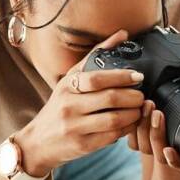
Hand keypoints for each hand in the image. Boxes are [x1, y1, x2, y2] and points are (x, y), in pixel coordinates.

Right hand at [14, 29, 145, 175]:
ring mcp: (75, 127)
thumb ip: (96, 56)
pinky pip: (111, 137)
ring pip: (114, 119)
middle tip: (142, 96)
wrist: (37, 142)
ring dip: (133, 114)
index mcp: (67, 87)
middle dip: (133, 97)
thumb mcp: (71, 80)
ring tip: (140, 109)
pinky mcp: (82, 145)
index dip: (121, 76)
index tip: (138, 76)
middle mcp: (69, 106)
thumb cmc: (60, 107)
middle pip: (109, 99)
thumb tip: (122, 34)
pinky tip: (131, 123)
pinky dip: (126, 129)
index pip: (96, 78)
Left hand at [128, 90, 179, 173]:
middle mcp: (171, 160)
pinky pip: (133, 142)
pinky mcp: (141, 145)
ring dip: (143, 125)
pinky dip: (132, 128)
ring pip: (143, 146)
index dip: (173, 160)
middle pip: (158, 153)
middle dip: (155, 132)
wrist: (177, 137)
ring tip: (147, 104)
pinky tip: (136, 110)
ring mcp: (154, 153)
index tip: (168, 150)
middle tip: (156, 111)